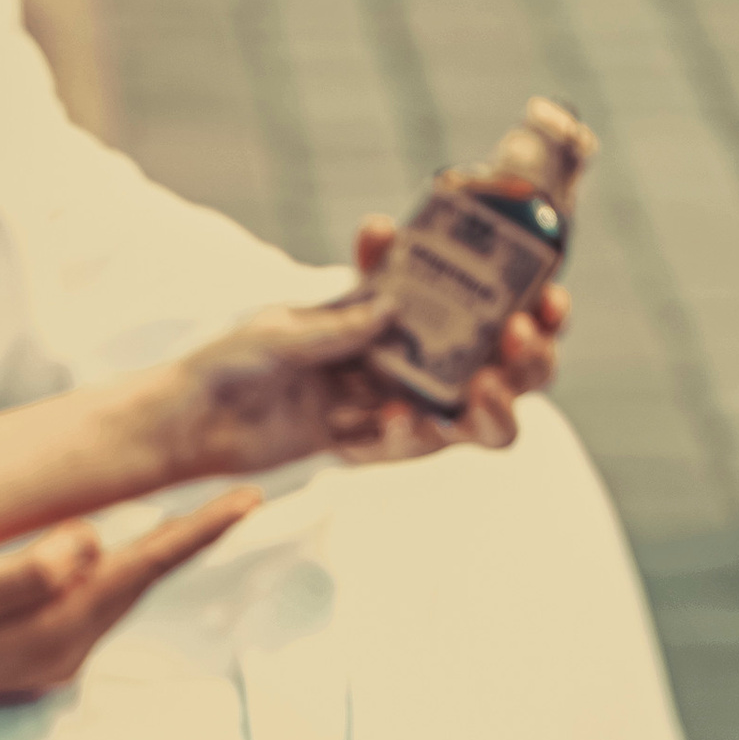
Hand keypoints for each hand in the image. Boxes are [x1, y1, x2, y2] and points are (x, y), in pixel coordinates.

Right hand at [0, 485, 262, 711]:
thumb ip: (26, 571)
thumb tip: (90, 542)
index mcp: (54, 627)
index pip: (141, 568)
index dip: (194, 533)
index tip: (245, 500)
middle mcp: (66, 653)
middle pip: (139, 582)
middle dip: (186, 540)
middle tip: (239, 497)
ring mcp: (53, 665)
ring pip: (113, 596)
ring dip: (148, 557)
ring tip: (188, 519)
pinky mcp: (37, 668)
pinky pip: (85, 611)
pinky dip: (107, 579)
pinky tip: (109, 557)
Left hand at [157, 220, 569, 479]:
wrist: (192, 421)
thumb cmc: (233, 358)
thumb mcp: (282, 329)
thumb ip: (337, 324)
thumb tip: (394, 308)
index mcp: (396, 312)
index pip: (480, 302)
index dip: (525, 300)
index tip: (547, 291)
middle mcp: (407, 360)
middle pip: (500, 363)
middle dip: (528, 355)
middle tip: (523, 338)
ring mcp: (395, 406)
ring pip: (473, 415)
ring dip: (493, 403)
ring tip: (484, 388)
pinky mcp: (372, 447)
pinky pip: (413, 447)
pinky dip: (411, 434)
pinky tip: (399, 417)